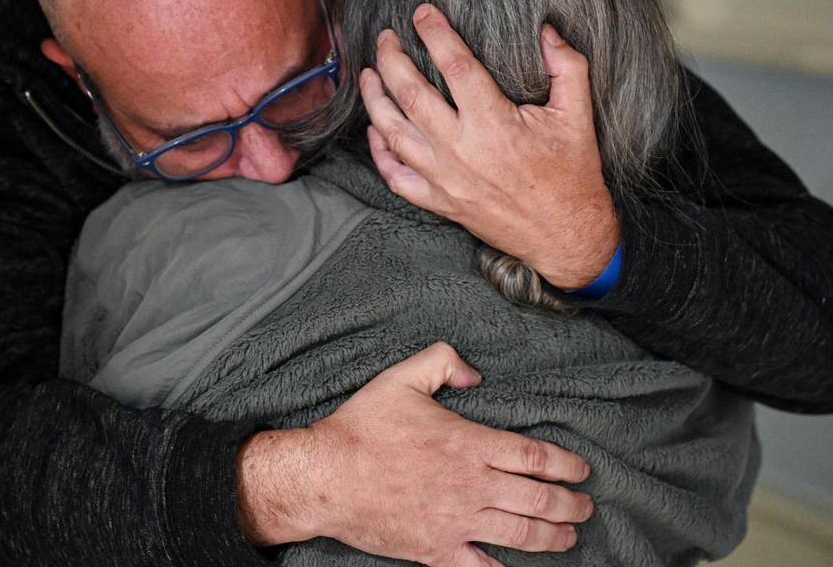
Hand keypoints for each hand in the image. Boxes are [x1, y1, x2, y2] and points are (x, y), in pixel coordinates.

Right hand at [237, 343, 592, 566]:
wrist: (325, 477)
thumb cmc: (362, 428)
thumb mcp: (401, 378)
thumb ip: (443, 362)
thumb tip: (475, 374)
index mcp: (468, 443)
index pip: (534, 457)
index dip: (566, 465)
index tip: (583, 470)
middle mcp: (471, 485)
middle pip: (538, 499)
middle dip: (570, 504)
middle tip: (585, 505)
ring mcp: (456, 521)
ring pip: (521, 534)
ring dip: (553, 536)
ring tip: (569, 535)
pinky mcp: (437, 550)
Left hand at [360, 4, 619, 289]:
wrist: (565, 237)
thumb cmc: (572, 175)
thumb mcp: (578, 116)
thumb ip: (566, 66)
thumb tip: (546, 28)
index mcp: (494, 124)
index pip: (454, 66)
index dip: (435, 33)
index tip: (422, 13)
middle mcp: (461, 150)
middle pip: (411, 94)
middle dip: (392, 59)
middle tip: (386, 38)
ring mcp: (445, 179)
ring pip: (394, 133)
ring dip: (375, 99)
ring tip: (368, 74)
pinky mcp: (439, 202)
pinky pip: (395, 176)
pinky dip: (380, 151)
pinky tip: (376, 129)